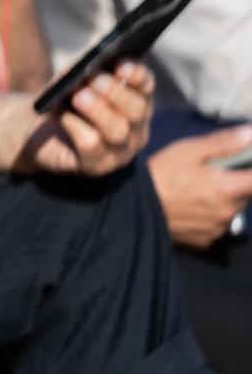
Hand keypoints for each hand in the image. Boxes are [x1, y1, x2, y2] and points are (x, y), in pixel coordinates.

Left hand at [20, 62, 153, 177]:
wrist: (39, 134)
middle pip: (136, 110)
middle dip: (116, 93)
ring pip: (117, 131)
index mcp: (136, 102)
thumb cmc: (63, 102)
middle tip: (96, 79)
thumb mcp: (71, 81)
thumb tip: (88, 64)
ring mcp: (119, 151)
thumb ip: (81, 70)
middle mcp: (135, 128)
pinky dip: (75, 126)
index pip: (145, 86)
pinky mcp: (95, 166)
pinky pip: (91, 146)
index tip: (120, 63)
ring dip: (98, 111)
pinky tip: (62, 114)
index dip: (136, 74)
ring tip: (79, 96)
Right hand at [147, 125, 251, 249]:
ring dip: (223, 200)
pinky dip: (210, 216)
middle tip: (211, 174)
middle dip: (236, 183)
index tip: (245, 165)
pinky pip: (217, 225)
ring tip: (196, 191)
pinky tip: (191, 207)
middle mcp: (228, 212)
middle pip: (246, 195)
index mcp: (228, 188)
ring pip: (231, 210)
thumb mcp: (189, 150)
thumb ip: (224, 142)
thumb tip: (250, 133)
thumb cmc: (160, 174)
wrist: (132, 207)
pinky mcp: (205, 240)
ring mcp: (217, 228)